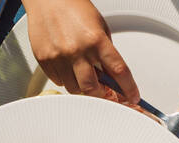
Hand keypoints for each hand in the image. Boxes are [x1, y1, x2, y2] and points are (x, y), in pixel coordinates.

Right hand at [24, 0, 138, 99]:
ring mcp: (59, 56)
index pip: (119, 71)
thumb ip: (106, 52)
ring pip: (74, 88)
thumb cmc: (74, 9)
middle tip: (103, 92)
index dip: (129, 88)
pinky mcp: (44, 60)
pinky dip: (66, 79)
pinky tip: (67, 65)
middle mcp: (77, 50)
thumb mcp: (99, 27)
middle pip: (92, 89)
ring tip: (81, 71)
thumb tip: (113, 77)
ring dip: (81, 86)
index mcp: (96, 40)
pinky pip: (58, 81)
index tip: (133, 97)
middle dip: (100, 95)